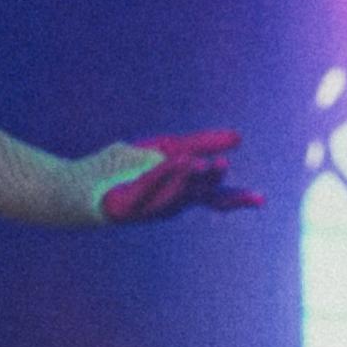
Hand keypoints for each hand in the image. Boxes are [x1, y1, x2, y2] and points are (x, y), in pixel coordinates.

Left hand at [96, 131, 257, 221]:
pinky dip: (163, 176)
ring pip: (175, 194)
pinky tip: (174, 162)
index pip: (216, 197)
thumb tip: (239, 136)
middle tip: (221, 166)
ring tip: (199, 162)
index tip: (262, 199)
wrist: (84, 181)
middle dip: (210, 181)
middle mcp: (171, 204)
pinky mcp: (127, 208)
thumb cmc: (128, 168)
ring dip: (187, 178)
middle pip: (198, 194)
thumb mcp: (170, 147)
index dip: (238, 198)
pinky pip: (149, 189)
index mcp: (185, 193)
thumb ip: (203, 143)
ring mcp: (150, 209)